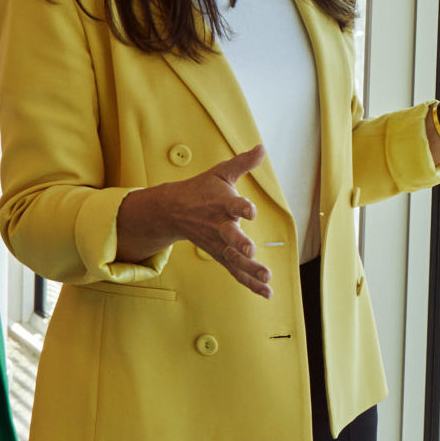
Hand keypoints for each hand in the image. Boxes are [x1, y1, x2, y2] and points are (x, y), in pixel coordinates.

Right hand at [117, 146, 271, 297]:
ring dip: (250, 269)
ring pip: (234, 259)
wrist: (172, 210)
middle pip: (229, 236)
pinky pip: (236, 272)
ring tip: (267, 278)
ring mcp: (218, 244)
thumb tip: (262, 147)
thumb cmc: (202, 189)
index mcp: (221, 203)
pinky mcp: (220, 255)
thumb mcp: (221, 172)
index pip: (232, 204)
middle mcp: (219, 225)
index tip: (251, 210)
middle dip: (240, 244)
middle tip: (251, 252)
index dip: (242, 207)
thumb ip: (243, 163)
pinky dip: (250, 284)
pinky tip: (267, 293)